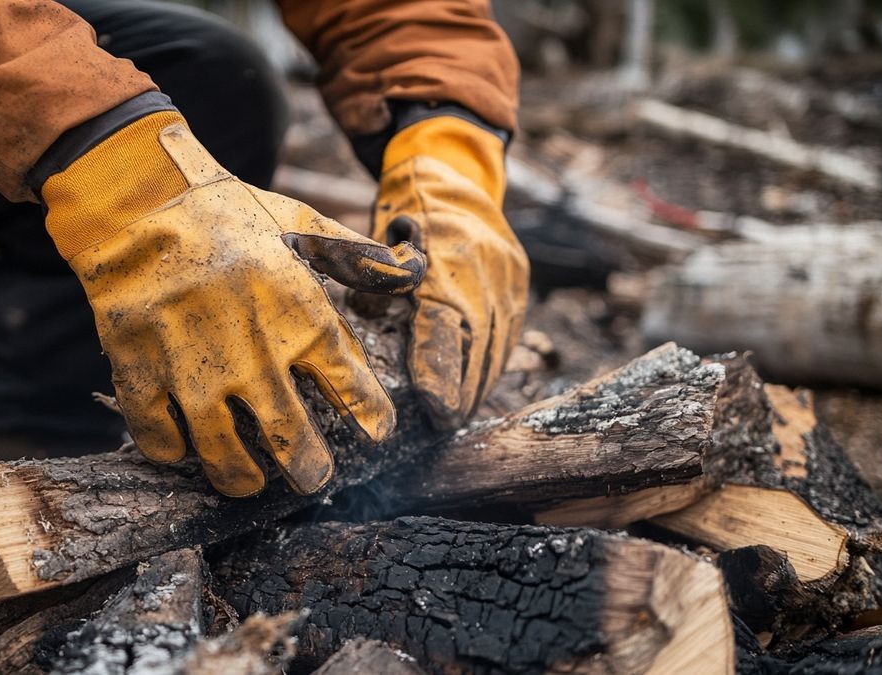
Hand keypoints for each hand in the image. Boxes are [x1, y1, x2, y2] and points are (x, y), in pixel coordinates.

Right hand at [41, 112, 424, 496]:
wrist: (140, 201)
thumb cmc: (227, 211)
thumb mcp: (302, 226)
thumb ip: (357, 258)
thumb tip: (410, 272)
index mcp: (303, 322)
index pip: (355, 393)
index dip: (372, 419)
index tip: (375, 431)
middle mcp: (255, 360)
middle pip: (295, 443)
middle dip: (311, 470)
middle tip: (314, 477)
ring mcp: (195, 375)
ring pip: (226, 458)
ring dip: (243, 479)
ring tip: (251, 481)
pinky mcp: (142, 377)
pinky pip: (160, 440)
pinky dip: (173, 451)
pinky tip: (183, 446)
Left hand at [368, 116, 528, 429]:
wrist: (452, 175)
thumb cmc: (402, 213)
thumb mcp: (379, 243)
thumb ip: (371, 285)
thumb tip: (362, 325)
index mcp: (446, 255)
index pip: (448, 325)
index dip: (443, 372)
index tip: (435, 411)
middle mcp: (485, 267)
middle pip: (479, 344)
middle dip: (463, 390)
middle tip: (443, 426)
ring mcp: (508, 274)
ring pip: (498, 343)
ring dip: (479, 383)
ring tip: (458, 415)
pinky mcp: (519, 282)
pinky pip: (508, 332)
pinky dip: (490, 362)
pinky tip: (475, 386)